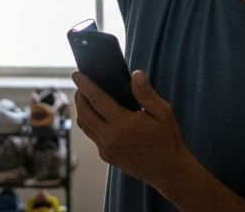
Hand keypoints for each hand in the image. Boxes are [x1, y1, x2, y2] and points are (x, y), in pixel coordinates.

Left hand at [72, 69, 190, 190]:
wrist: (168, 171)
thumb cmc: (167, 139)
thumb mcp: (163, 113)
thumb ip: (146, 94)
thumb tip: (135, 74)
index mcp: (124, 124)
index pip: (97, 100)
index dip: (85, 85)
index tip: (76, 74)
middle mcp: (111, 138)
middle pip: (84, 113)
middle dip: (79, 96)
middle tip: (80, 84)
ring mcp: (107, 149)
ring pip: (85, 125)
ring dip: (81, 109)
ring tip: (85, 97)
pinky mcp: (106, 156)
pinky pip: (92, 135)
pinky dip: (90, 122)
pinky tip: (97, 115)